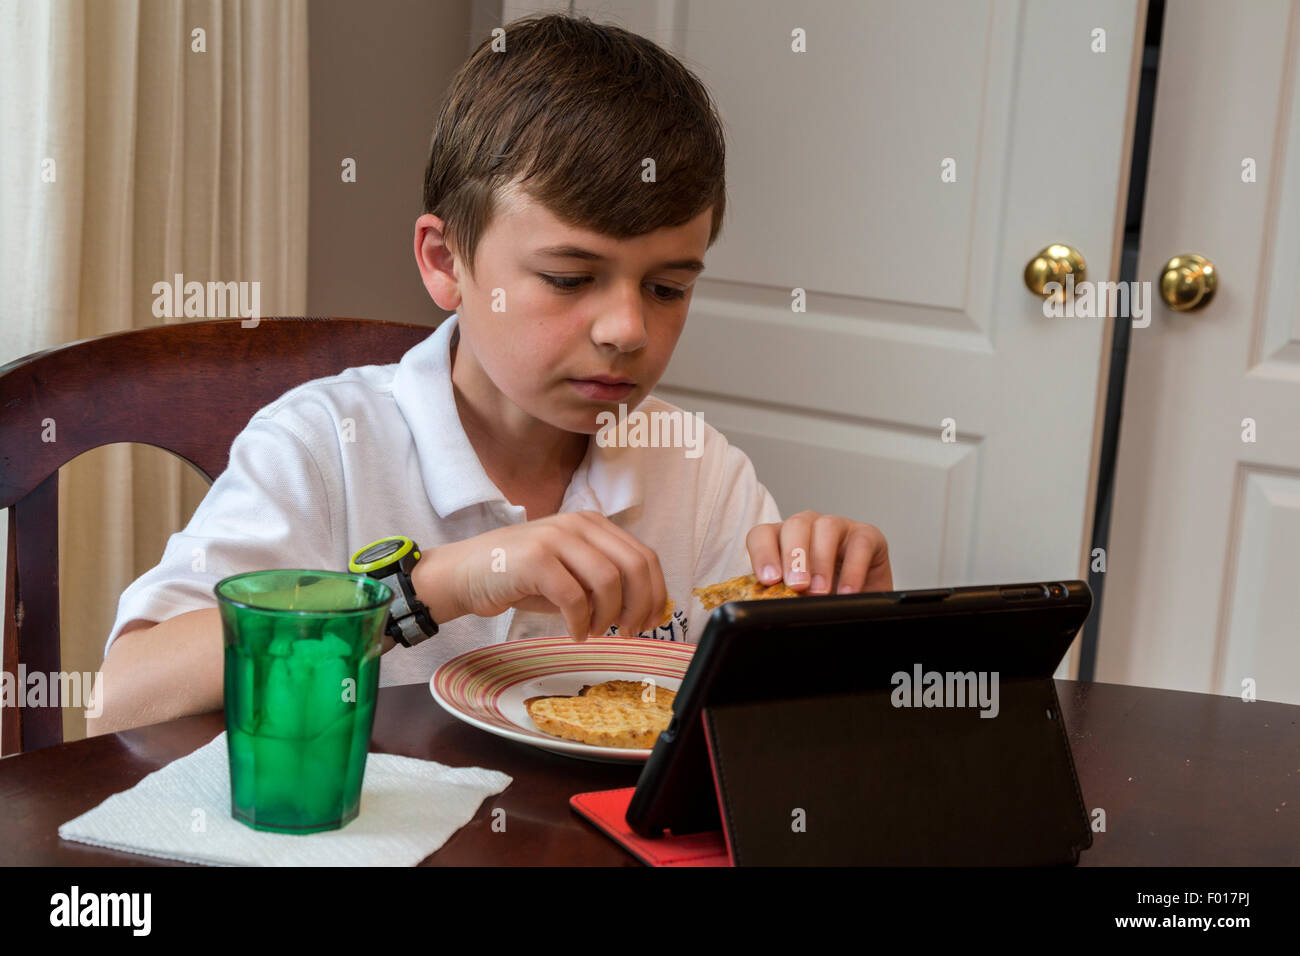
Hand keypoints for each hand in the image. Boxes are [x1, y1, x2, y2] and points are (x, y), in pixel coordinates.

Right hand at [415, 510, 667, 640]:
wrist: (466, 573)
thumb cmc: (522, 578)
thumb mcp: (571, 574)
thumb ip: (604, 582)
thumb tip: (644, 609)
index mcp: (593, 525)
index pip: (643, 556)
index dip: (655, 592)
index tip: (652, 620)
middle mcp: (578, 525)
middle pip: (634, 566)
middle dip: (639, 606)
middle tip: (628, 631)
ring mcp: (556, 539)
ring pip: (608, 581)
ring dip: (608, 616)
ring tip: (594, 632)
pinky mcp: (535, 560)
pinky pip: (574, 597)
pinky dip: (580, 623)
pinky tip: (574, 634)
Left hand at [745, 511, 891, 594]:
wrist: (861, 606)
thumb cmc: (822, 598)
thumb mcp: (796, 597)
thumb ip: (779, 596)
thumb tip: (768, 609)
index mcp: (782, 538)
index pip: (763, 534)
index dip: (763, 554)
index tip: (769, 579)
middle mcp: (809, 526)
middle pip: (795, 525)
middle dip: (794, 556)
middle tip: (796, 585)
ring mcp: (839, 527)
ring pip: (826, 527)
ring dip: (821, 561)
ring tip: (820, 591)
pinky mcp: (867, 536)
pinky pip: (860, 544)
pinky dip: (853, 570)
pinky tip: (847, 592)